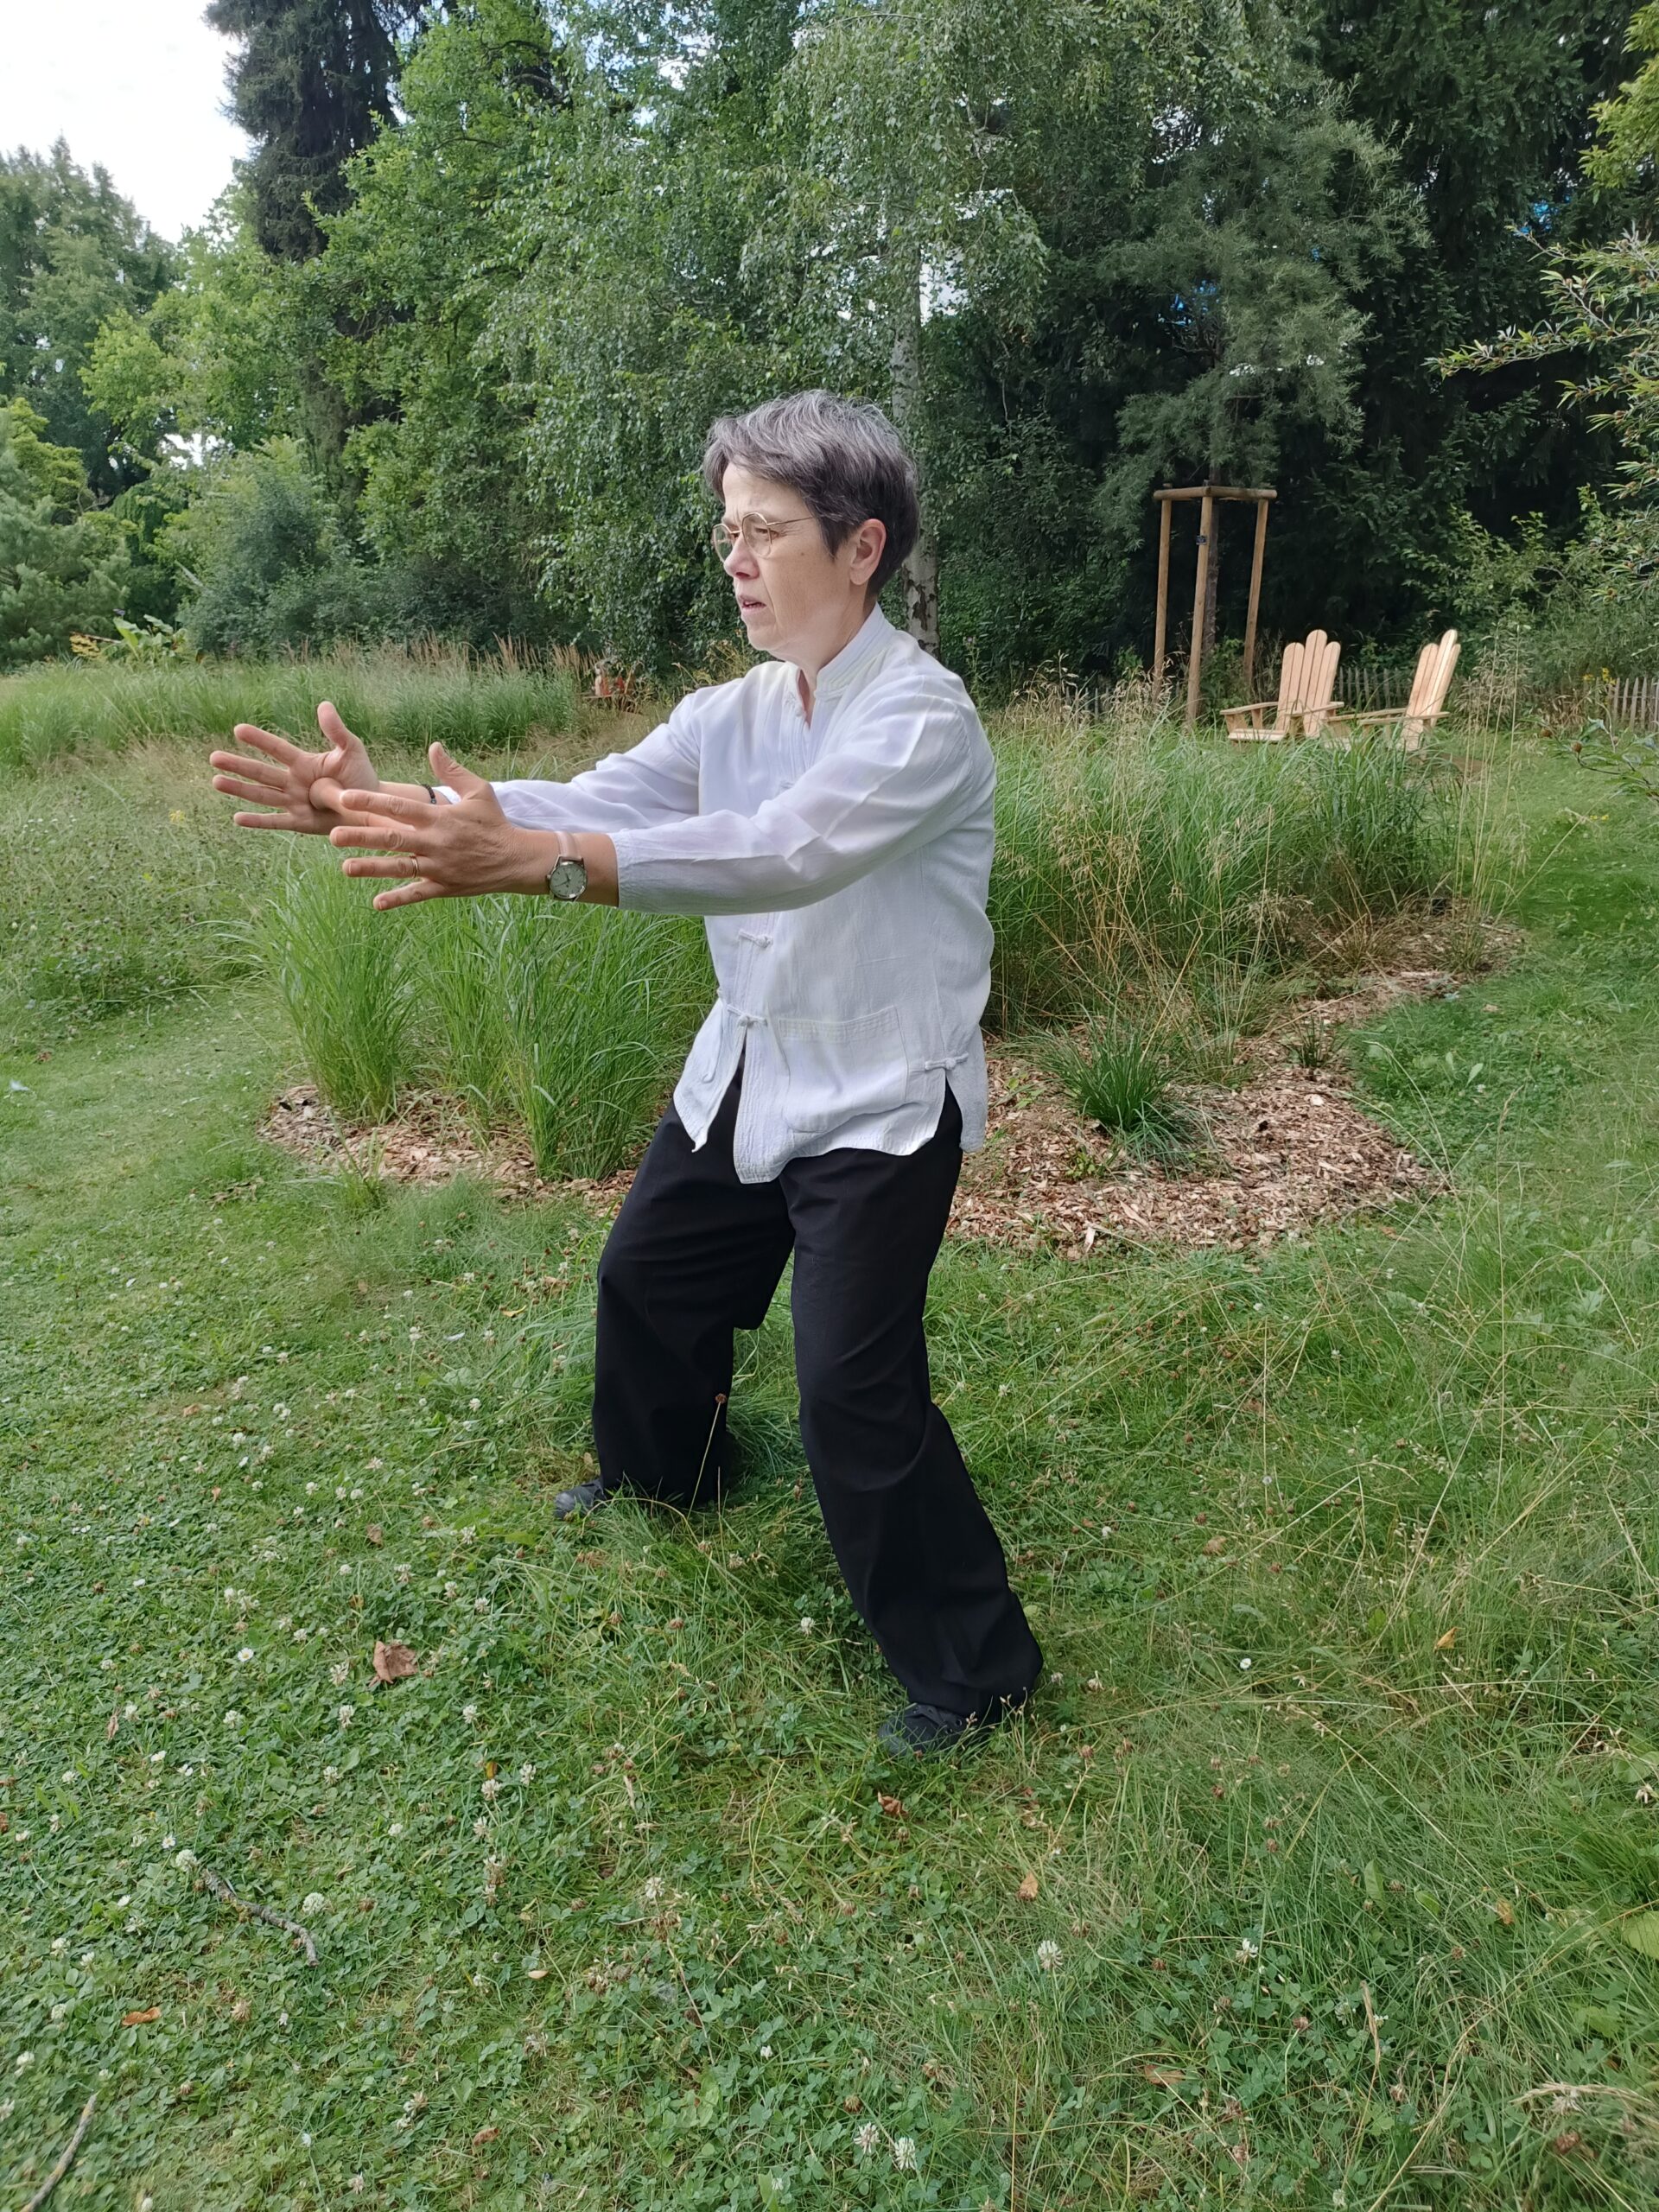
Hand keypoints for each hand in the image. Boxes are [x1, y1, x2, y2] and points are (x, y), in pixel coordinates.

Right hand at [208, 701, 380, 833]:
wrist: (370, 808)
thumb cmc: (362, 778)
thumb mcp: (351, 751)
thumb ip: (336, 731)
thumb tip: (323, 704)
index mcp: (303, 763)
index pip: (277, 749)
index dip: (259, 740)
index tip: (238, 729)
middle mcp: (293, 782)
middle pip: (261, 772)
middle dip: (238, 765)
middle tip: (214, 757)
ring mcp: (294, 802)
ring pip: (261, 795)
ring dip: (239, 789)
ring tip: (216, 781)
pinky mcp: (299, 823)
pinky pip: (275, 821)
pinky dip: (257, 821)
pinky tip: (237, 817)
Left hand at [330, 742, 551, 908]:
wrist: (517, 860)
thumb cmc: (495, 823)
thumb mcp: (480, 791)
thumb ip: (452, 770)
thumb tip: (433, 746)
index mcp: (440, 818)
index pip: (400, 807)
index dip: (371, 801)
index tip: (345, 797)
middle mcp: (436, 843)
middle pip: (392, 838)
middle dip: (361, 836)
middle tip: (332, 835)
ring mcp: (439, 867)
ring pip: (400, 868)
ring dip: (372, 868)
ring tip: (345, 868)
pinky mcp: (445, 887)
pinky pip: (418, 893)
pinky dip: (398, 898)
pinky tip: (376, 902)